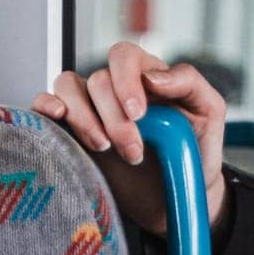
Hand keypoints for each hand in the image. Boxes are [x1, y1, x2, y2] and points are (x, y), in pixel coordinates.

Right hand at [29, 42, 228, 240]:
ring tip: (104, 148)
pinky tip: (59, 121)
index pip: (124, 56)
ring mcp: (90, 110)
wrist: (174, 198)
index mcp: (148, 77)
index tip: (139, 115)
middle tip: (134, 150)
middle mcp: (116, 89)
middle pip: (98, 80)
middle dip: (114, 117)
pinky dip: (45, 107)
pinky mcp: (70, 133)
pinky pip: (44, 105)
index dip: (126, 81)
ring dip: (83, 118)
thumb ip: (190, 83)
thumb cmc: (194, 151)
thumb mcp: (209, 112)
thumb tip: (153, 77)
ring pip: (68, 87)